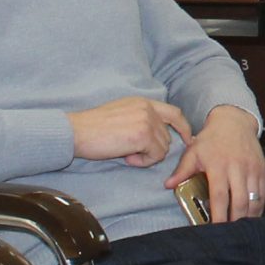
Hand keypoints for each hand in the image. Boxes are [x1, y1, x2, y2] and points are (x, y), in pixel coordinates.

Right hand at [68, 95, 186, 166]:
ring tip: (125, 153)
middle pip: (167, 136)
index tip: (187, 139)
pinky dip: (143, 162)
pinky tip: (126, 157)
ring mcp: (147, 121)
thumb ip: (140, 119)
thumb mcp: (121, 114)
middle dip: (154, 149)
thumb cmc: (93, 128)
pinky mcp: (143, 136)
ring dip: (147, 156)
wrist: (77, 132)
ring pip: (163, 148)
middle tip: (130, 152)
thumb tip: (155, 136)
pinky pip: (155, 156)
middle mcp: (148, 108)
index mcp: (143, 102)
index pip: (174, 113)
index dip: (183, 127)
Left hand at [169, 107, 264, 221]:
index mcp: (218, 166)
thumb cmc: (211, 139)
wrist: (234, 122)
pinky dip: (258, 208)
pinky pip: (263, 194)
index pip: (219, 196)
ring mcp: (252, 170)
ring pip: (253, 200)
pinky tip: (251, 216)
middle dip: (235, 221)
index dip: (219, 215)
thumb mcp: (193, 152)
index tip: (215, 228)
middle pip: (239, 202)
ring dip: (247, 217)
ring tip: (239, 229)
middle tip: (228, 234)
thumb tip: (168, 185)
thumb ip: (182, 171)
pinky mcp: (262, 170)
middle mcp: (237, 168)